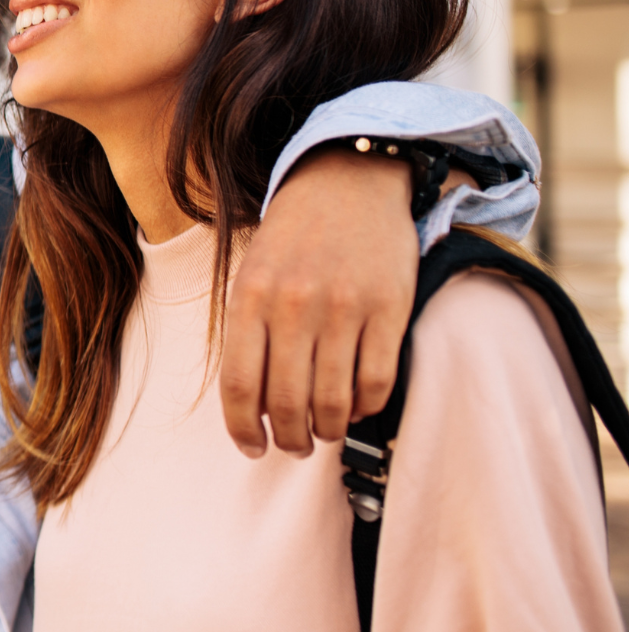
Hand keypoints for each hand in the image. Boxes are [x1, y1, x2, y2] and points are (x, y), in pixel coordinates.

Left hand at [221, 147, 416, 457]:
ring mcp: (345, 309)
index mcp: (251, 298)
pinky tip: (355, 405)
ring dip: (327, 431)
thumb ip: (249, 335)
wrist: (347, 183)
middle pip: (287, 403)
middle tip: (293, 445)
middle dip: (289, 439)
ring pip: (334, 402)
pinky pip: (377, 383)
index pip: (241, 386)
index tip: (252, 448)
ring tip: (323, 431)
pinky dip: (364, 407)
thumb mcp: (252, 276)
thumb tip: (252, 407)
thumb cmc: (292, 239)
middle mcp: (295, 306)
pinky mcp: (390, 310)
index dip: (243, 429)